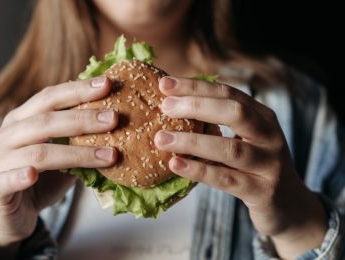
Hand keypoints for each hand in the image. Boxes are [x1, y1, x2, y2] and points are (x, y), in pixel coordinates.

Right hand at [0, 76, 117, 258]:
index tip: (108, 84)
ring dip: (76, 154)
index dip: (78, 90)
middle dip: (83, 118)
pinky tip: (33, 174)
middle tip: (114, 118)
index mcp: (23, 119)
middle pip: (45, 120)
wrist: (14, 214)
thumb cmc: (44, 179)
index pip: (50, 97)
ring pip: (38, 152)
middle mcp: (8, 134)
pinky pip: (7, 180)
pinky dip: (20, 176)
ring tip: (109, 155)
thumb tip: (120, 125)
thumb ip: (82, 141)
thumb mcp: (66, 156)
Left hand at [155, 76, 327, 258]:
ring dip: (192, 141)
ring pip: (230, 148)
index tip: (165, 84)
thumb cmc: (255, 167)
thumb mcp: (245, 139)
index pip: (228, 93)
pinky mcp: (262, 192)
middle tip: (164, 107)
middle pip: (234, 112)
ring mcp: (269, 164)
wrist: (289, 206)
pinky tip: (176, 165)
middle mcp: (269, 136)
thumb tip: (174, 108)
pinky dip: (199, 171)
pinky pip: (226, 179)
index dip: (196, 87)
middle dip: (196, 106)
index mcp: (262, 117)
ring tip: (161, 139)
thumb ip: (218, 124)